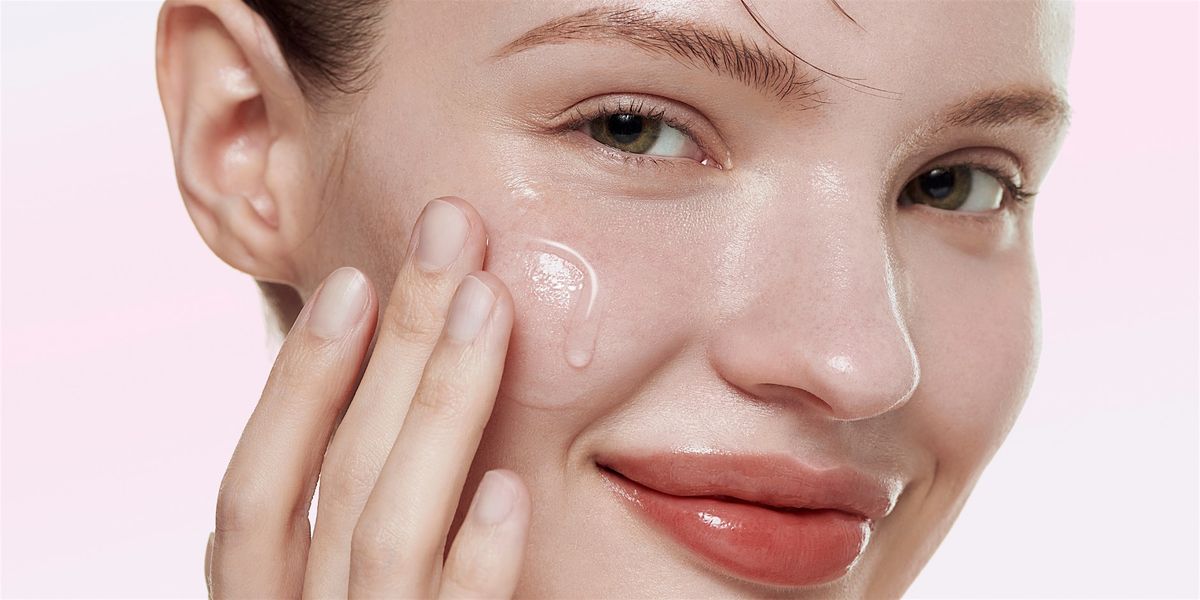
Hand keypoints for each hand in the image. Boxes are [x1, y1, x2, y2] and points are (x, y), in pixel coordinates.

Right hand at [204, 197, 528, 597]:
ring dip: (440, 406)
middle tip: (450, 232)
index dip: (298, 381)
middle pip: (339, 476)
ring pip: (388, 531)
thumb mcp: (335, 592)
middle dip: (397, 342)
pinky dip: (476, 559)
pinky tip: (508, 489)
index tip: (355, 278)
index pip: (258, 490)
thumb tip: (382, 389)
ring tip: (488, 301)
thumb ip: (346, 522)